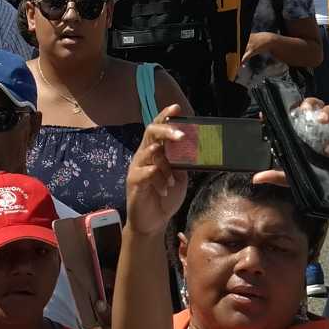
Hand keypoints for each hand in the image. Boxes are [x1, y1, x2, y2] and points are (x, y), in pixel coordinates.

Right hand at [121, 121, 192, 238]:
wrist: (152, 222)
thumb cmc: (165, 196)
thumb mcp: (179, 176)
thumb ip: (182, 161)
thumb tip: (195, 147)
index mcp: (155, 151)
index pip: (158, 128)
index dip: (165, 116)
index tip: (176, 107)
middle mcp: (144, 155)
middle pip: (151, 133)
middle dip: (166, 131)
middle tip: (181, 135)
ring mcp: (137, 168)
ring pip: (149, 153)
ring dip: (165, 164)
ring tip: (173, 178)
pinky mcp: (134, 182)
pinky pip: (144, 172)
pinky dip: (158, 177)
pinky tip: (164, 186)